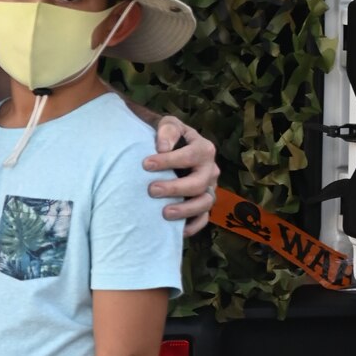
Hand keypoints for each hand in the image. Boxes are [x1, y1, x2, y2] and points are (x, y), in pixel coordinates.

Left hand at [142, 115, 218, 237]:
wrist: (167, 147)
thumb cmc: (167, 136)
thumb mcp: (167, 125)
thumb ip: (167, 131)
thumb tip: (162, 148)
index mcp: (204, 149)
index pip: (190, 156)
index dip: (169, 161)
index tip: (145, 165)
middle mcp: (210, 170)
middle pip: (199, 183)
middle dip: (175, 188)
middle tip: (152, 190)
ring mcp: (209, 188)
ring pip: (205, 203)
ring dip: (185, 210)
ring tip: (164, 212)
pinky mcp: (203, 204)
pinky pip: (203, 219)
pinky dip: (193, 226)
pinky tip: (177, 230)